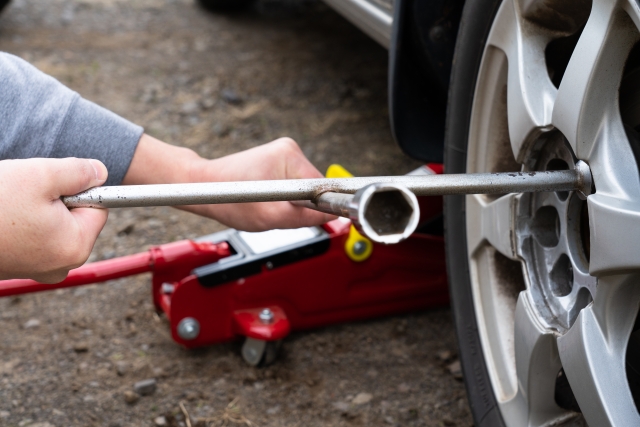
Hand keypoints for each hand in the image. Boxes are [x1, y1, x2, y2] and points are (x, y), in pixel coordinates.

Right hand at [0, 158, 108, 282]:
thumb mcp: (42, 174)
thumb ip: (80, 172)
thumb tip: (101, 172)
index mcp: (76, 246)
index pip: (99, 207)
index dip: (80, 189)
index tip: (53, 184)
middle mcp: (62, 265)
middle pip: (76, 218)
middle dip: (57, 200)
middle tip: (27, 194)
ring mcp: (38, 270)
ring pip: (52, 225)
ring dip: (37, 209)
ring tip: (11, 205)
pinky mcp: (18, 267)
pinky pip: (32, 236)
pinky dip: (21, 223)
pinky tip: (3, 217)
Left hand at [123, 135, 334, 230]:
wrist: (205, 187)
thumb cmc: (229, 198)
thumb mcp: (269, 216)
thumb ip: (304, 217)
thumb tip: (334, 216)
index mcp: (289, 155)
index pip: (322, 186)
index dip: (318, 207)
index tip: (308, 218)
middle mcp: (290, 149)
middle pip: (314, 188)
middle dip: (301, 206)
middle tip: (277, 213)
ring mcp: (284, 154)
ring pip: (305, 189)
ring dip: (292, 204)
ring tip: (268, 207)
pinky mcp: (278, 162)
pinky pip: (295, 186)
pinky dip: (286, 199)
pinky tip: (268, 201)